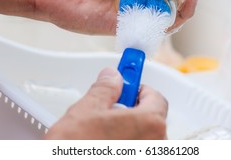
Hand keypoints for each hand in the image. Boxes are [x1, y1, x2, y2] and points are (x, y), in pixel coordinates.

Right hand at [44, 68, 167, 139]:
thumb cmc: (74, 150)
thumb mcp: (86, 110)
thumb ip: (105, 89)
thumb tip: (111, 78)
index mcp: (150, 124)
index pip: (156, 97)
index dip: (139, 89)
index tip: (127, 88)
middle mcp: (156, 146)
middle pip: (152, 120)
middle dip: (132, 112)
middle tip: (110, 112)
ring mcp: (149, 159)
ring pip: (144, 140)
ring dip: (128, 133)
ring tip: (102, 135)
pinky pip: (138, 151)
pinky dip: (126, 146)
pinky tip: (104, 146)